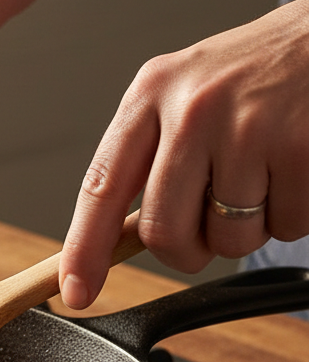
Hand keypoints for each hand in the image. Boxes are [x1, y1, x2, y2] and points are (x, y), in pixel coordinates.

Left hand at [59, 0, 308, 308]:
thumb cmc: (254, 70)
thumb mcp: (184, 91)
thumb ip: (148, 157)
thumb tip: (114, 237)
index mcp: (150, 94)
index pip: (101, 187)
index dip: (85, 248)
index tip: (76, 291)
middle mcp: (192, 109)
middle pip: (164, 231)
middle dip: (187, 251)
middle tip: (209, 226)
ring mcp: (248, 128)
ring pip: (231, 239)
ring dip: (249, 228)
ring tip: (262, 176)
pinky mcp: (301, 148)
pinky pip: (287, 226)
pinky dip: (292, 214)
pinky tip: (295, 168)